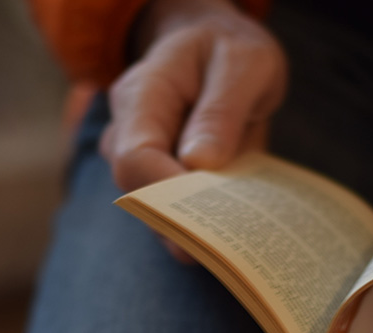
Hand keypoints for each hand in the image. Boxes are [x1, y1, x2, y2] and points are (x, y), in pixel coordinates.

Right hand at [100, 0, 286, 260]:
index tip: (211, 212)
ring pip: (157, 217)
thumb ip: (222, 108)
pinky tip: (240, 230)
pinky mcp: (161, 184)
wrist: (215, 50)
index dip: (167, 194)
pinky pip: (177, 219)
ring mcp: (141, 163)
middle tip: (236, 242)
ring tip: (244, 234)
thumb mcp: (243, 62)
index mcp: (141, 96)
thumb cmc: (227, 51)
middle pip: (140, 198)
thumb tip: (200, 163)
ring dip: (200, 232)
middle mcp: (127, 134)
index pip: (134, 159)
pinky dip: (207, 229)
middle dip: (186, 224)